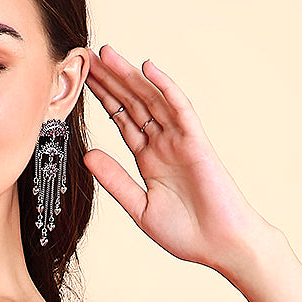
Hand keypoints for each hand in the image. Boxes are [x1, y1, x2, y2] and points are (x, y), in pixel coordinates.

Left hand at [82, 44, 276, 275]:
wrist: (220, 246)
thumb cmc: (186, 233)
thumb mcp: (140, 208)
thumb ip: (115, 180)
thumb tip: (87, 155)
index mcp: (148, 159)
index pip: (121, 120)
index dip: (102, 99)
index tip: (81, 80)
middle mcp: (163, 144)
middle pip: (132, 104)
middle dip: (110, 80)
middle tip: (87, 56)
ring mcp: (179, 140)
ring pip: (150, 100)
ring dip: (129, 76)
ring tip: (106, 55)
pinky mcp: (196, 142)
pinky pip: (179, 109)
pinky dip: (165, 87)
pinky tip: (148, 68)